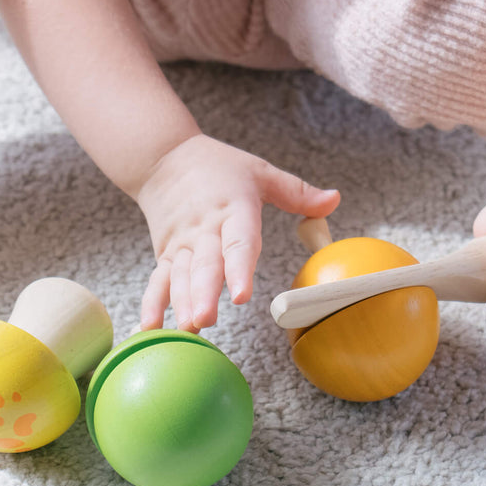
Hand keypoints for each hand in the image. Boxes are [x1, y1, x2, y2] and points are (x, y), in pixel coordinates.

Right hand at [135, 134, 339, 331]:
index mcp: (232, 208)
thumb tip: (335, 200)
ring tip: (188, 328)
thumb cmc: (217, 165)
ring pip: (180, 276)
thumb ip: (297, 192)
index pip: (238, 241)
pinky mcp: (165, 252)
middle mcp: (204, 229)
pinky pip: (158, 279)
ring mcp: (181, 242)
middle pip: (204, 265)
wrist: (163, 157)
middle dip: (204, 293)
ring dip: (181, 302)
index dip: (239, 268)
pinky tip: (150, 327)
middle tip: (206, 319)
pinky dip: (152, 303)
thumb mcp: (260, 171)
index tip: (241, 294)